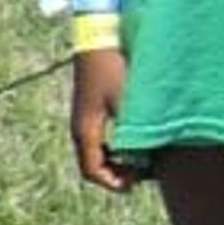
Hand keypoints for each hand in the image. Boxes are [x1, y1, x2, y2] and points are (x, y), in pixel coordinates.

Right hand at [70, 47, 136, 192]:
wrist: (99, 40)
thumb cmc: (113, 69)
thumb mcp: (127, 103)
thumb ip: (133, 134)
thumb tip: (142, 160)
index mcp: (85, 131)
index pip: (92, 171)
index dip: (113, 183)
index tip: (134, 185)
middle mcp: (80, 128)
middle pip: (93, 165)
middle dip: (117, 174)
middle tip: (143, 173)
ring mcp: (83, 119)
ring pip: (97, 152)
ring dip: (117, 160)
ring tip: (143, 159)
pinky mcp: (90, 109)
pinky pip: (100, 138)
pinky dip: (116, 146)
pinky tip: (135, 140)